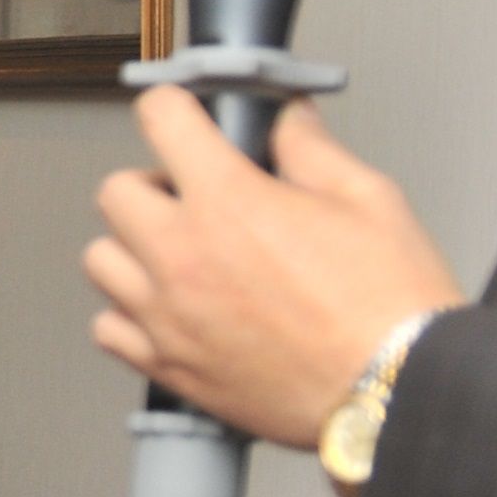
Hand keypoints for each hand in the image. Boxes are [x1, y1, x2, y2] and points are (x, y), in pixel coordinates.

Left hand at [87, 96, 459, 450]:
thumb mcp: (366, 198)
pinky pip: (108, 328)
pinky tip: (169, 308)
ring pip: (101, 261)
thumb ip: (312, 150)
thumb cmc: (390, 305)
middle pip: (115, 193)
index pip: (161, 121)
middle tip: (192, 194)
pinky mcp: (168, 367)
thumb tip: (289, 122)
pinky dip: (128, 314)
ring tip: (178, 253)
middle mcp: (183, 256)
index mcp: (228, 202)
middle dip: (152, 183)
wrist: (395, 389)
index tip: (180, 115)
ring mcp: (167, 316)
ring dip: (132, 248)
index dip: (172, 108)